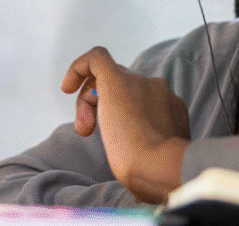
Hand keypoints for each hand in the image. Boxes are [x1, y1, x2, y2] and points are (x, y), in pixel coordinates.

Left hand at [61, 46, 190, 202]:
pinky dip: (79, 67)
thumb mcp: (158, 163)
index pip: (139, 100)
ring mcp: (138, 82)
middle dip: (100, 107)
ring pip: (107, 78)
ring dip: (88, 101)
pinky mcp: (116, 78)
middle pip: (121, 87)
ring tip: (83, 128)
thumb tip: (139, 181)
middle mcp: (157, 90)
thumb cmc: (156, 176)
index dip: (118, 115)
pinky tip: (66, 87)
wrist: (157, 167)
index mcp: (171, 108)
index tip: (109, 137)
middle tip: (87, 132)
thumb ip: (151, 156)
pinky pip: (96, 58)